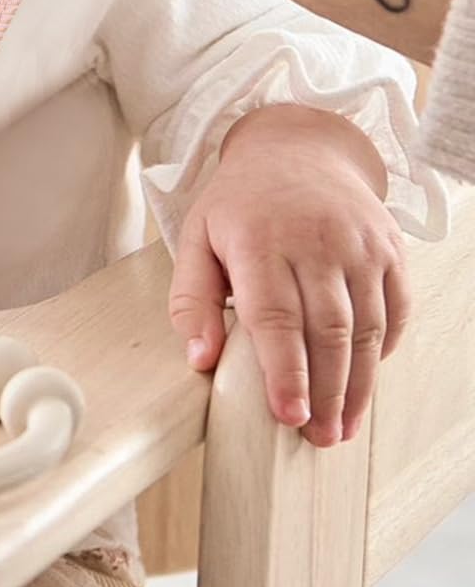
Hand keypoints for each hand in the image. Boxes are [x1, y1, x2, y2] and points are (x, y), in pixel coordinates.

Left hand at [168, 104, 406, 446]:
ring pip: (366, 327)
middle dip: (326, 391)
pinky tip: (366, 381)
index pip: (275, 316)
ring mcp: (359, 244)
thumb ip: (191, 299)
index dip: (285, 371)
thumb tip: (200, 360)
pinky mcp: (390, 249)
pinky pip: (396, 310)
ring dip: (358, 384)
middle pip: (327, 329)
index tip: (288, 416)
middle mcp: (315, 241)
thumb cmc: (239, 203)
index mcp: (259, 238)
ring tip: (342, 426)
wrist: (297, 149)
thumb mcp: (197, 237)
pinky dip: (384, 351)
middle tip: (318, 437)